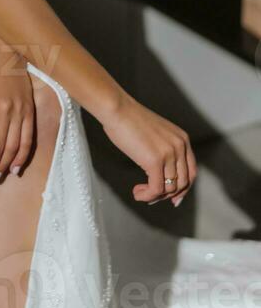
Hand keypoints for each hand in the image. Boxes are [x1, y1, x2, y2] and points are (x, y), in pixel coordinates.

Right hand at [99, 90, 197, 205]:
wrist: (117, 109)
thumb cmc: (129, 120)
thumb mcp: (156, 134)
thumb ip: (164, 150)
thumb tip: (164, 174)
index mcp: (182, 139)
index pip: (191, 172)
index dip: (183, 189)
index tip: (172, 199)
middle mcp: (180, 146)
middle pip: (182, 183)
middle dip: (168, 195)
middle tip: (152, 197)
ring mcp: (168, 154)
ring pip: (169, 188)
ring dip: (154, 196)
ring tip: (140, 192)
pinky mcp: (154, 161)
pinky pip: (156, 189)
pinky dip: (147, 196)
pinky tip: (136, 193)